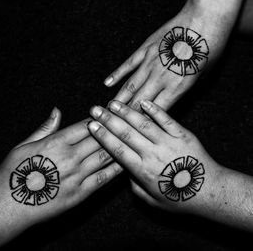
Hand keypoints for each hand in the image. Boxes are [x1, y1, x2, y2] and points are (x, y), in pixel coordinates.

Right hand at [0, 107, 121, 249]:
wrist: (9, 206)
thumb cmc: (13, 173)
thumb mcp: (23, 145)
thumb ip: (44, 128)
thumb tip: (57, 111)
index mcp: (56, 143)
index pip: (85, 125)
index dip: (99, 118)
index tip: (110, 112)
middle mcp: (70, 157)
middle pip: (99, 138)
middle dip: (114, 126)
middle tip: (128, 119)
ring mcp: (77, 176)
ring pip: (104, 156)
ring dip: (120, 144)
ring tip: (132, 135)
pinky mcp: (80, 194)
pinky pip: (103, 178)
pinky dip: (116, 169)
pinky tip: (127, 161)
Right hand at [88, 101, 222, 212]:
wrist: (209, 191)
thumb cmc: (179, 198)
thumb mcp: (152, 200)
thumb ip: (135, 186)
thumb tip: (125, 172)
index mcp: (143, 171)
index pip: (117, 150)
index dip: (103, 136)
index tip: (91, 126)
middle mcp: (153, 154)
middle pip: (126, 133)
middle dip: (108, 120)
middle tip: (95, 109)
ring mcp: (168, 142)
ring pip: (143, 124)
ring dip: (126, 112)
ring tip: (113, 103)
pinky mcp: (182, 135)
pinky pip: (166, 119)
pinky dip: (154, 110)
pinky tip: (142, 101)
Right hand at [104, 0, 243, 109]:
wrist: (203, 21)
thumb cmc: (207, 49)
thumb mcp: (204, 76)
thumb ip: (189, 90)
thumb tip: (178, 99)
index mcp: (176, 88)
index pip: (155, 111)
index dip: (141, 122)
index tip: (131, 130)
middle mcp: (160, 79)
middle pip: (138, 101)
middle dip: (125, 115)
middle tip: (113, 123)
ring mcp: (150, 63)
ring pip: (130, 86)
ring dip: (119, 99)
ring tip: (108, 109)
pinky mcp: (145, 50)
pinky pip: (128, 65)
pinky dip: (117, 74)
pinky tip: (107, 83)